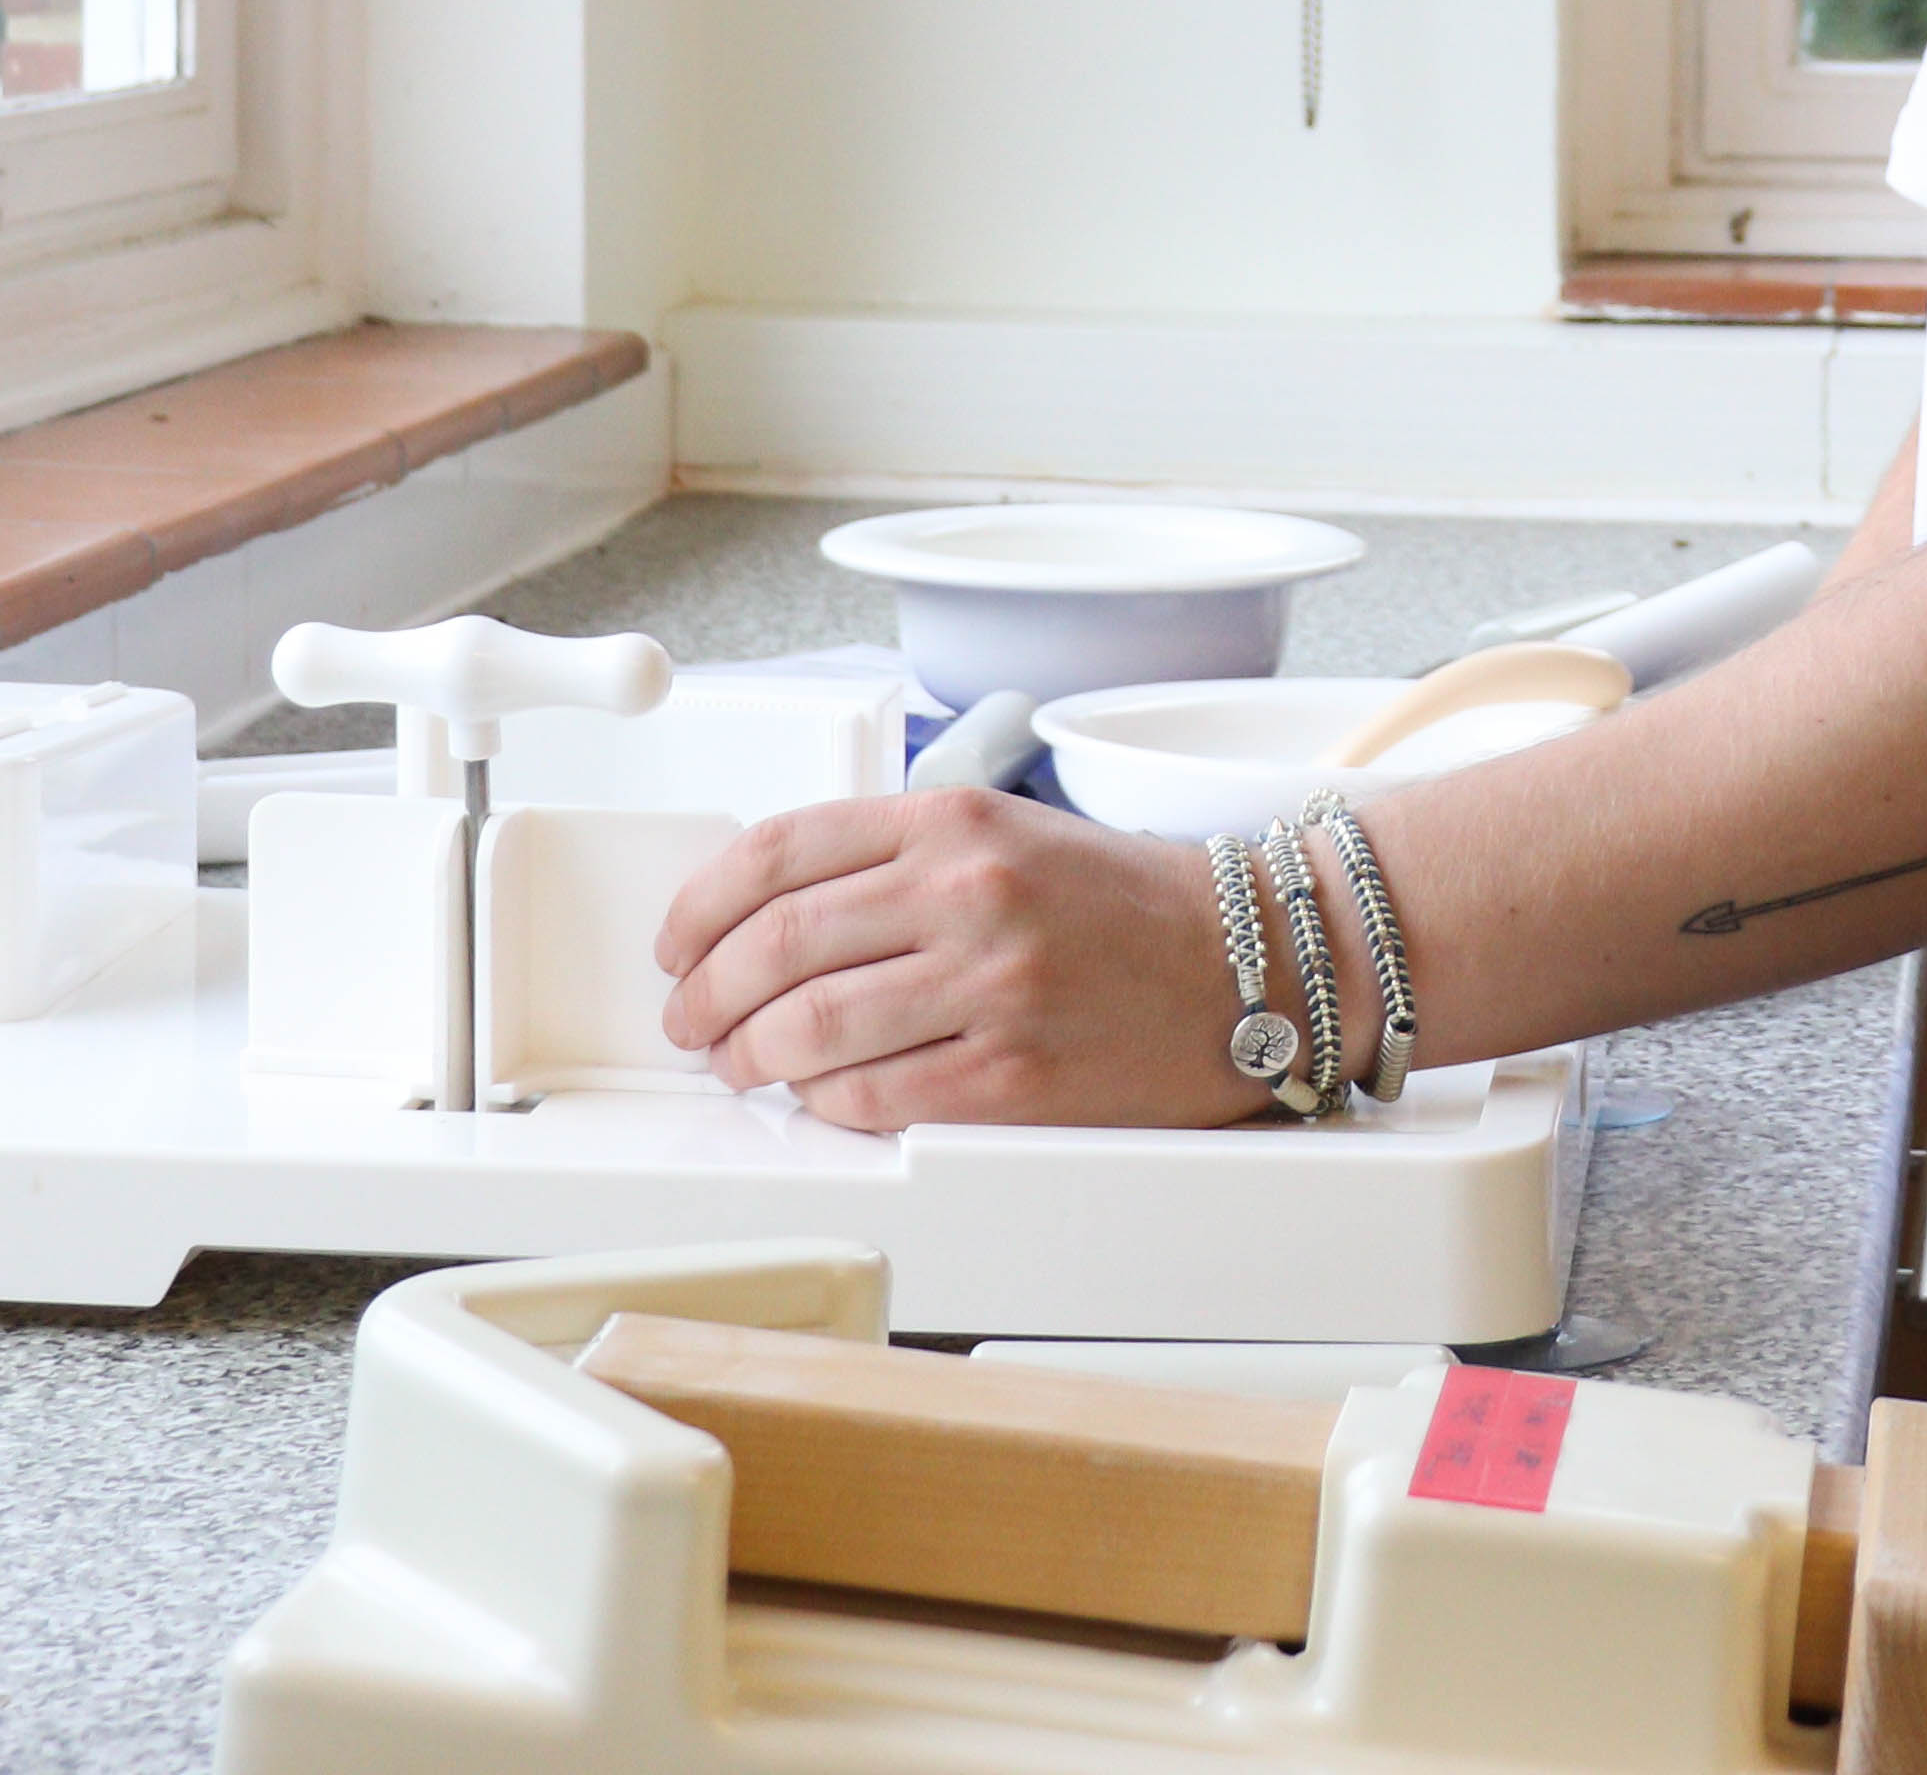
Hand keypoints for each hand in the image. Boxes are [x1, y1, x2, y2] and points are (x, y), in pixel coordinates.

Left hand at [652, 789, 1271, 1131]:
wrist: (1249, 963)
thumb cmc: (1123, 905)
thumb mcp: (1005, 833)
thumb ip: (893, 857)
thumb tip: (766, 917)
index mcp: (952, 822)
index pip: (778, 852)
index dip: (701, 906)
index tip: (678, 944)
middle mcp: (966, 894)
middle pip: (776, 945)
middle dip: (706, 994)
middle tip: (691, 1021)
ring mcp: (990, 987)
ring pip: (810, 1028)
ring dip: (750, 1057)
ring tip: (741, 1066)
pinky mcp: (1013, 1077)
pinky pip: (874, 1099)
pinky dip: (823, 1104)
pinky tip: (818, 1098)